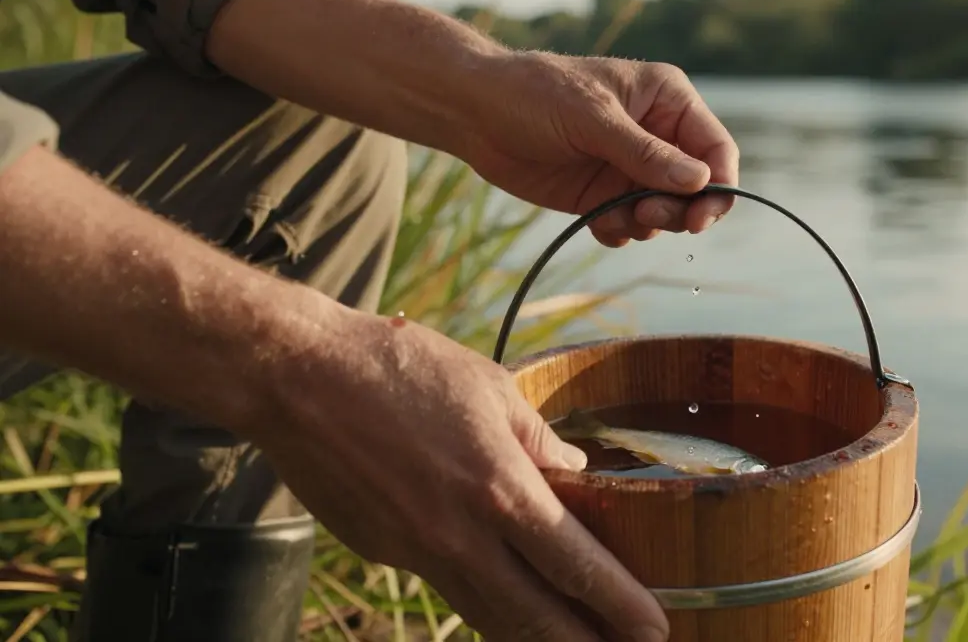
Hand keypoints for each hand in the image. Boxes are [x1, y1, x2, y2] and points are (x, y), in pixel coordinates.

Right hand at [251, 304, 667, 641]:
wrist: (297, 378)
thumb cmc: (399, 368)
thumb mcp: (489, 387)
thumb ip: (539, 439)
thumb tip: (577, 474)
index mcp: (497, 488)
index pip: (574, 565)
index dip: (619, 603)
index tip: (653, 628)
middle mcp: (459, 535)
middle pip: (535, 616)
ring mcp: (416, 552)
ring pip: (487, 615)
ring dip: (534, 637)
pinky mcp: (382, 552)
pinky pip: (444, 586)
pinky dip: (481, 601)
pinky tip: (502, 599)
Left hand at [453, 51, 739, 247]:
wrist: (475, 113)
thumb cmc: (534, 94)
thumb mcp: (592, 119)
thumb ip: (645, 153)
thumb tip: (700, 182)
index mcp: (667, 100)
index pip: (716, 148)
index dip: (719, 186)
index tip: (701, 219)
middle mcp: (657, 135)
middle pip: (698, 189)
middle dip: (677, 211)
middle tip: (645, 216)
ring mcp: (631, 168)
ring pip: (666, 213)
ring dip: (645, 224)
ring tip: (610, 216)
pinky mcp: (604, 195)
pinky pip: (631, 227)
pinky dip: (619, 232)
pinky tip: (596, 223)